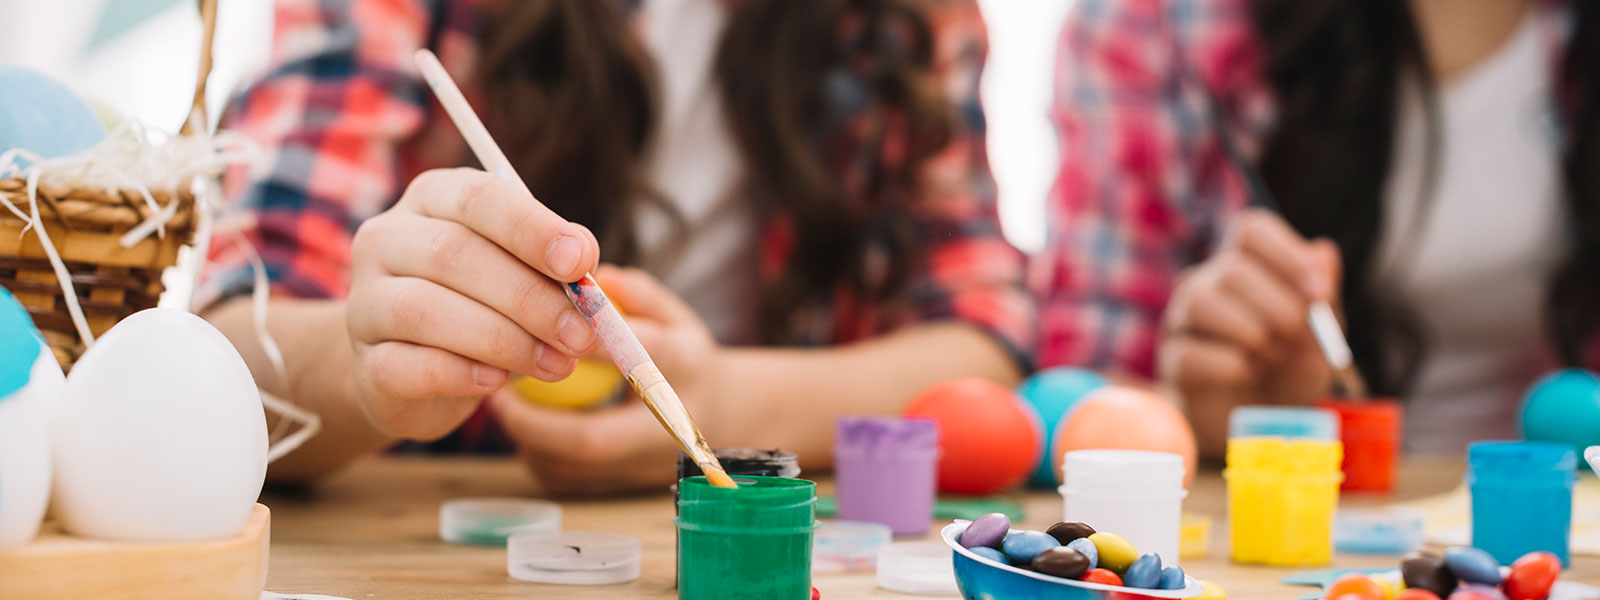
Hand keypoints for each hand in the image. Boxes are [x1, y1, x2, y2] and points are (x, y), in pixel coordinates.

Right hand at [345, 168, 600, 439]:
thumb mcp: (526, 275)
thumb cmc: (484, 307)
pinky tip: (496, 382)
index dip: (531, 229)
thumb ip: (556, 265)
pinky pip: (405, 366)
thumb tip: (585, 263)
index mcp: (433, 198)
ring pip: (424, 310)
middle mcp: (387, 239)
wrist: (416, 375)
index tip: (580, 263)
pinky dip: (459, 374)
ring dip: (503, 340)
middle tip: (582, 333)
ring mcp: (364, 301)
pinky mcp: (364, 363)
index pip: (479, 197)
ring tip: (557, 364)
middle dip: (529, 297)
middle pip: (453, 254)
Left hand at [489, 266, 728, 494]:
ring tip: (501, 402)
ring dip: (528, 437)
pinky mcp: (623, 487)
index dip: (593, 343)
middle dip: (536, 420)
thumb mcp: (675, 316)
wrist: (722, 417)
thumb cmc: (683, 356)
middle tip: (498, 393)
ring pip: (569, 466)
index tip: (547, 325)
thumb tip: (601, 276)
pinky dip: (537, 451)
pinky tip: (526, 422)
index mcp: (686, 370)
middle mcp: (668, 426)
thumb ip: (640, 295)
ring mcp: (645, 466)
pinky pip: (565, 477)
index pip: (638, 357)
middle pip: (593, 439)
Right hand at [1158, 209, 1340, 447]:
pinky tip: (1249, 374)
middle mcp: (1208, 283)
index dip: (1285, 253)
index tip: (1318, 292)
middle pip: (1232, 269)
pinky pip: (1190, 352)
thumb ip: (1323, 298)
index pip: (1251, 230)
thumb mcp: (1319, 336)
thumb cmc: (1289, 370)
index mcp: (1246, 266)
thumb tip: (1322, 252)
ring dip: (1251, 333)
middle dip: (1278, 307)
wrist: (1261, 424)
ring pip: (1202, 302)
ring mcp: (1183, 320)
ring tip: (1272, 358)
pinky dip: (1231, 366)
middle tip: (1298, 339)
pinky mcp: (1173, 359)